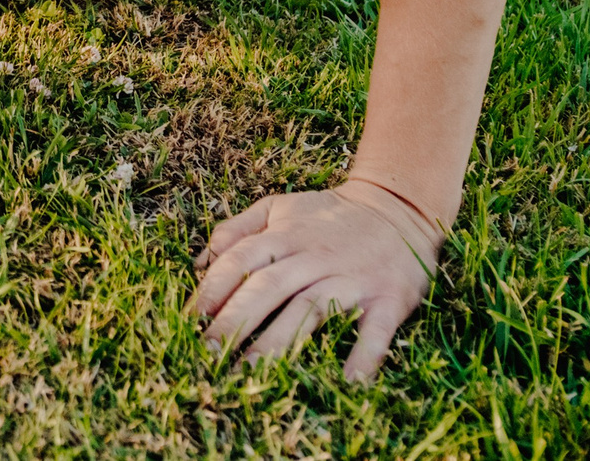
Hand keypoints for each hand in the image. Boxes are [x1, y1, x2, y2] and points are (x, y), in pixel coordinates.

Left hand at [191, 182, 439, 380]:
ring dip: (280, 343)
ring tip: (252, 374)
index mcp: (286, 236)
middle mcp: (315, 257)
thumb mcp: (282, 208)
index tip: (190, 320)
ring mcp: (351, 279)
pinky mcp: (387, 298)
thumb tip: (200, 260)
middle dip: (236, 321)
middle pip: (268, 288)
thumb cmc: (330, 216)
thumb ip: (240, 228)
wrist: (399, 207)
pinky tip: (347, 383)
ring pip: (310, 310)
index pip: (241, 260)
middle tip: (209, 354)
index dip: (214, 289)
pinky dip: (362, 356)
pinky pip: (374, 330)